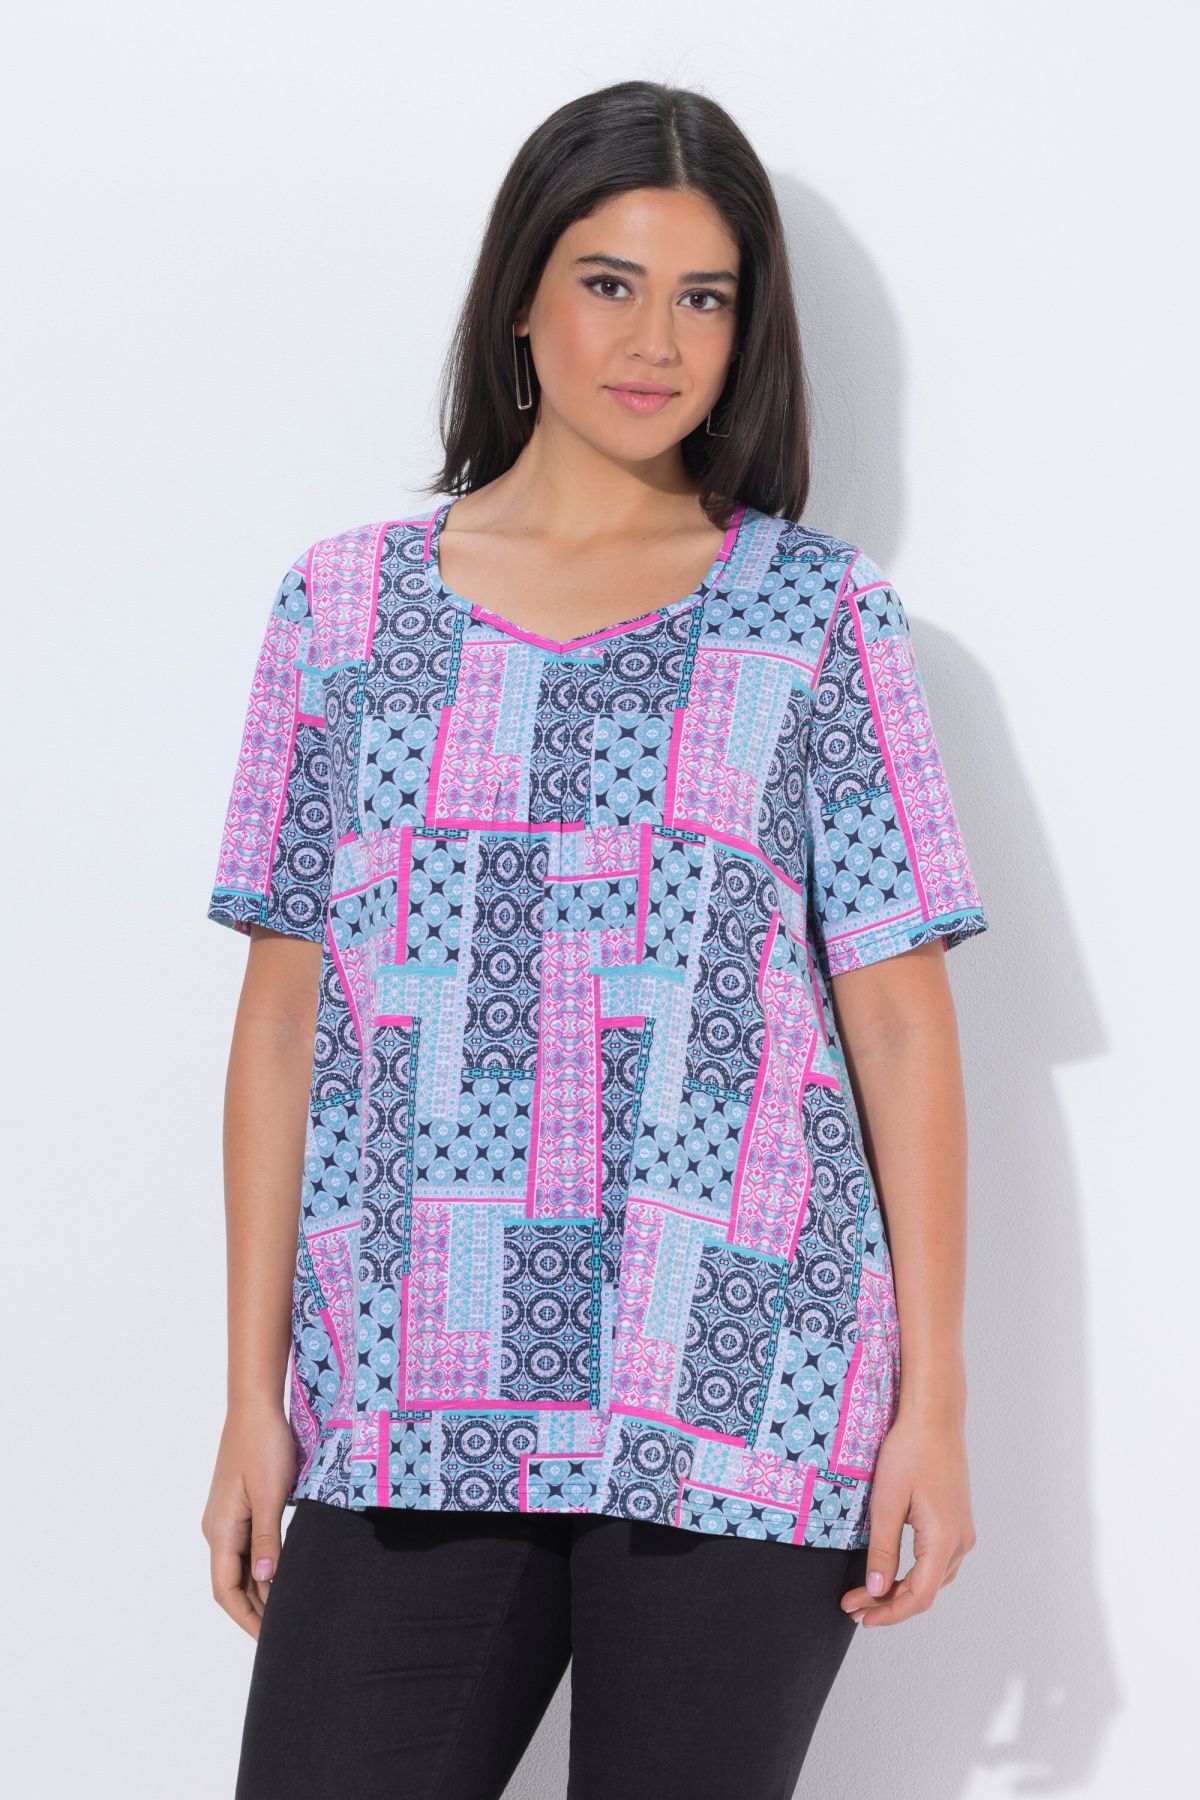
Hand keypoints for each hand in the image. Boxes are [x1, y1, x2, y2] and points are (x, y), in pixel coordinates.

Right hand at [201, 1401, 297, 1639]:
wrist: (255, 1407)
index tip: (270, 1640)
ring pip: (239, 1567)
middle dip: (255, 1611)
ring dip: (259, 1590)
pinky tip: (281, 1574)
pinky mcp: (238, 1507)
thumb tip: (264, 1580)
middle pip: (232, 1583)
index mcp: (221, 1530)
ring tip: (286, 1612)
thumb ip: (267, 1537)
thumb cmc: (264, 1446)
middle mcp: (217, 1529)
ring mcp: (226, 1518)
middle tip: (285, 1633)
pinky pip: (246, 1548)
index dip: (247, 1618)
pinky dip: (261, 1568)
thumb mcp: (270, 1493)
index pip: (226, 1589)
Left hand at [840, 1404, 975, 1628]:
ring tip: (867, 1593)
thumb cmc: (910, 1452)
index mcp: (944, 1540)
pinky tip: (893, 1570)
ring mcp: (963, 1531)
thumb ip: (882, 1550)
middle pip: (926, 1591)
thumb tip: (877, 1590)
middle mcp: (961, 1541)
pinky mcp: (958, 1520)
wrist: (935, 1416)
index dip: (889, 1613)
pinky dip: (915, 1573)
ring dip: (902, 1589)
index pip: (918, 1597)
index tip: (860, 1617)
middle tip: (854, 1606)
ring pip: (934, 1578)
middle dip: (889, 1602)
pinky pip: (938, 1561)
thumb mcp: (887, 1502)